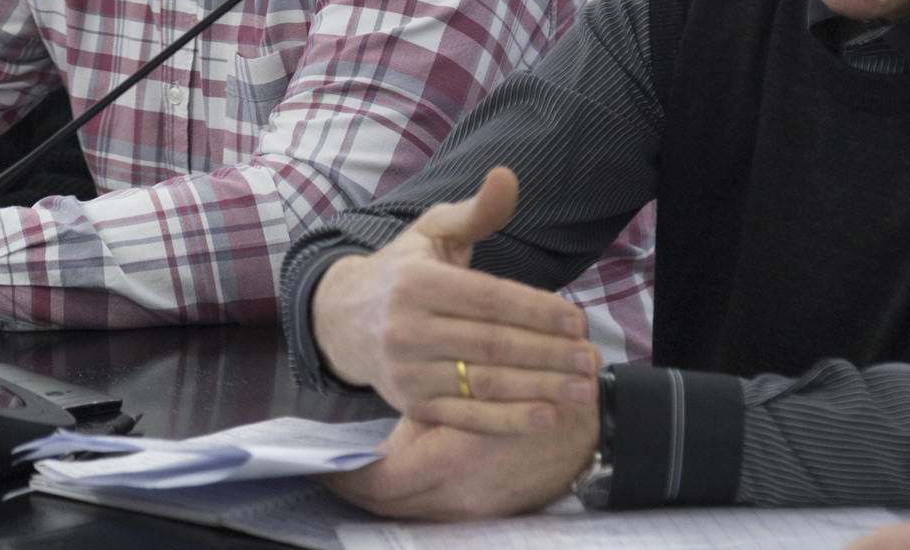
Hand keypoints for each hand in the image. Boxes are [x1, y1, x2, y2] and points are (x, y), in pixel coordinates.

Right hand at [311, 166, 599, 433]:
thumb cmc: (402, 271)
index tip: (578, 321)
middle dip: (550, 353)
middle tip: (592, 358)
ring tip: (583, 389)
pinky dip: (508, 420)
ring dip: (540, 389)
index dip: (537, 311)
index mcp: (417, 283)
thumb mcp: (431, 232)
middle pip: (493, 344)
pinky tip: (546, 416)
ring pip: (484, 383)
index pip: (489, 299)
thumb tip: (507, 176)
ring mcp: (408, 371)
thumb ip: (476, 212)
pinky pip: (467, 415)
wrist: (341, 321)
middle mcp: (408, 328)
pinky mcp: (410, 403)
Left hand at [325, 400, 596, 519]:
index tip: (321, 467)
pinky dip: (412, 503)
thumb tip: (370, 437)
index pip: (378, 483)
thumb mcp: (464, 392)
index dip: (345, 478)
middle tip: (328, 475)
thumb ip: (418, 412)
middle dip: (355, 492)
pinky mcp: (489, 515)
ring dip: (382, 499)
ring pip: (409, 514)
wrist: (588, 426)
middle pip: (388, 507)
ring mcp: (476, 511)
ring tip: (354, 480)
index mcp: (450, 459)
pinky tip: (397, 484)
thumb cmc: (524, 391)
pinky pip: (435, 516)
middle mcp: (460, 495)